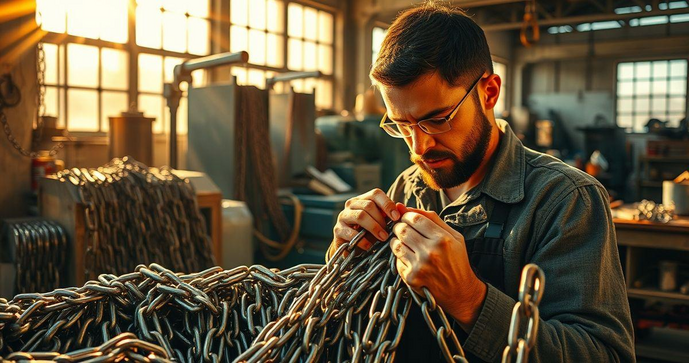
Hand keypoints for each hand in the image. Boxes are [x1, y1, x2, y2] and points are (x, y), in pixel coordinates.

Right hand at [327, 189, 400, 258]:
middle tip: (388, 232)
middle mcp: (351, 205)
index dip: (387, 204)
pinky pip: (351, 232)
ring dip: (374, 227)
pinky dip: (362, 240)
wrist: (352, 249)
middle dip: (381, 219)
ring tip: (382, 238)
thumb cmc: (369, 234)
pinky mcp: (338, 230)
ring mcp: (343, 216)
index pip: (375, 194)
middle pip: (368, 205)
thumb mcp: (381, 223)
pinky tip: (369, 246)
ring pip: (360, 216)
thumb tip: (401, 207)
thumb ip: (391, 215)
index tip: (396, 217)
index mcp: (363, 199)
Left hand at [390, 203, 486, 328]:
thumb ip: (431, 218)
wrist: (461, 292)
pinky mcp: (411, 278)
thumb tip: (404, 207)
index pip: (414, 218)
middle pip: (402, 230)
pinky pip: (396, 260)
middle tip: (404, 230)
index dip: (406, 216)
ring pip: (396, 244)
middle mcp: (430, 253)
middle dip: (400, 227)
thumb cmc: (457, 261)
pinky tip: (410, 258)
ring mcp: (419, 266)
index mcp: (443, 239)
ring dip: (397, 241)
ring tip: (406, 243)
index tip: (407, 218)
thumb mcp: (454, 236)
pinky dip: (400, 257)